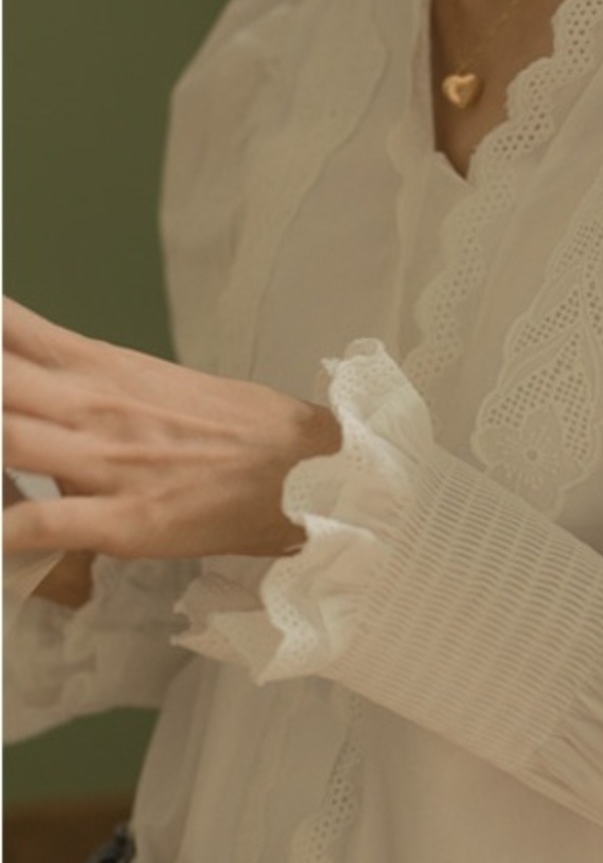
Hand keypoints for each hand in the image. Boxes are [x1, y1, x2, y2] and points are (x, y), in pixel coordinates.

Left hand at [3, 298, 339, 560]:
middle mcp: (94, 406)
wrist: (311, 470)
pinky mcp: (127, 522)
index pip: (10, 332)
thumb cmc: (242, 429)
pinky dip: (1, 531)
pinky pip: (41, 525)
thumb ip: (93, 379)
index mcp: (103, 368)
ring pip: (3, 444)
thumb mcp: (160, 382)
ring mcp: (107, 463)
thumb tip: (41, 374)